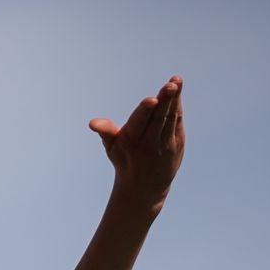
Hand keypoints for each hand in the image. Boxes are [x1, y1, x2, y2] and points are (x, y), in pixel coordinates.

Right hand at [88, 76, 184, 214]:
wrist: (143, 187)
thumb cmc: (124, 159)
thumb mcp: (112, 149)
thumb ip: (106, 131)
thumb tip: (92, 123)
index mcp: (131, 141)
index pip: (139, 123)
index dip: (145, 111)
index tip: (151, 99)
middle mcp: (149, 143)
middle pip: (158, 118)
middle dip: (165, 101)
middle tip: (171, 85)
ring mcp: (164, 144)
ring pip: (170, 118)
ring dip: (174, 99)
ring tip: (176, 81)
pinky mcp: (176, 144)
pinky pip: (176, 122)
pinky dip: (177, 106)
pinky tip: (177, 90)